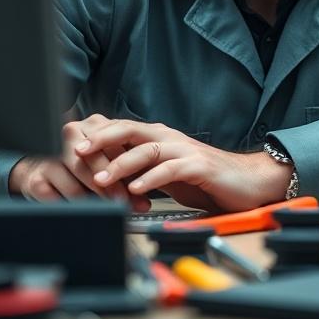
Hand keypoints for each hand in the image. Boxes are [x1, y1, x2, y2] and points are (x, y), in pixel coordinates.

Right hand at [8, 118, 150, 210]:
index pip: (109, 146)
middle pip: (89, 163)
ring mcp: (49, 157)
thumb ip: (124, 169)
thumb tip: (144, 197)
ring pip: (73, 183)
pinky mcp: (36, 179)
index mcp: (91, 126)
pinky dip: (72, 208)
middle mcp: (68, 136)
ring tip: (107, 213)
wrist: (44, 167)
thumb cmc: (85, 163)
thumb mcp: (107, 158)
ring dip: (92, 202)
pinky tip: (83, 215)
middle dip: (109, 188)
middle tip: (123, 204)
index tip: (139, 191)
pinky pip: (56, 198)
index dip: (125, 170)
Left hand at [75, 118, 291, 212]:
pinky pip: (171, 169)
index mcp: (159, 137)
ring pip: (146, 149)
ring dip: (120, 164)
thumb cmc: (204, 178)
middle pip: (129, 130)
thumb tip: (106, 170)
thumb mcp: (165, 172)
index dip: (96, 135)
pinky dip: (151, 178)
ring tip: (100, 177)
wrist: (247, 181)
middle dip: (100, 139)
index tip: (71, 145)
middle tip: (77, 152)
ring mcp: (185, 149)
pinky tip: (136, 188)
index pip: (122, 129)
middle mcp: (169, 138)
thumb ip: (141, 167)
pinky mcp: (199, 165)